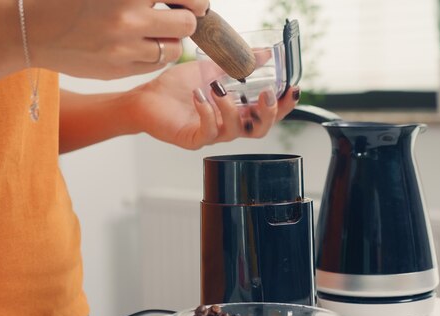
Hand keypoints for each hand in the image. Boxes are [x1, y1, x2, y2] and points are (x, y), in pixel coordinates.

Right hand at [26, 0, 207, 78]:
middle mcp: (128, 19)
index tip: (196, 3)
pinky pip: (155, 65)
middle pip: (186, 24)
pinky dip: (155, 55)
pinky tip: (141, 45)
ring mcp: (123, 48)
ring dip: (170, 39)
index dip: (196, 1)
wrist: (31, 28)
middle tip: (176, 15)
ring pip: (173, 49)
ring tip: (155, 31)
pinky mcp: (118, 70)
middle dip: (186, 19)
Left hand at [119, 61, 299, 149]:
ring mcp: (211, 134)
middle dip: (268, 114)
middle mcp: (227, 125)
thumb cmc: (177, 87)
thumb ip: (238, 63)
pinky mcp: (193, 139)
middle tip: (268, 95)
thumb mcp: (212, 69)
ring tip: (218, 88)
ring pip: (234, 131)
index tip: (292, 90)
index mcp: (235, 110)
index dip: (283, 106)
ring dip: (230, 108)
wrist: (147, 97)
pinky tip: (199, 95)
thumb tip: (264, 52)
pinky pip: (208, 132)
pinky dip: (207, 112)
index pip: (266, 113)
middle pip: (259, 131)